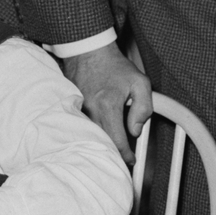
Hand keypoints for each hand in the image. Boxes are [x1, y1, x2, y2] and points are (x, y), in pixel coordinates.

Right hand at [63, 44, 151, 163]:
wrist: (90, 53)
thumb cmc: (115, 67)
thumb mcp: (140, 83)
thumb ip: (143, 108)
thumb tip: (136, 130)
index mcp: (108, 106)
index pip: (117, 140)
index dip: (125, 155)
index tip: (131, 160)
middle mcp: (90, 111)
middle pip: (102, 144)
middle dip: (113, 155)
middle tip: (123, 161)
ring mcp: (78, 112)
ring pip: (90, 139)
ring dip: (101, 147)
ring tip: (112, 152)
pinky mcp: (72, 111)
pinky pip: (81, 130)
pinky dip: (90, 137)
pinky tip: (98, 139)